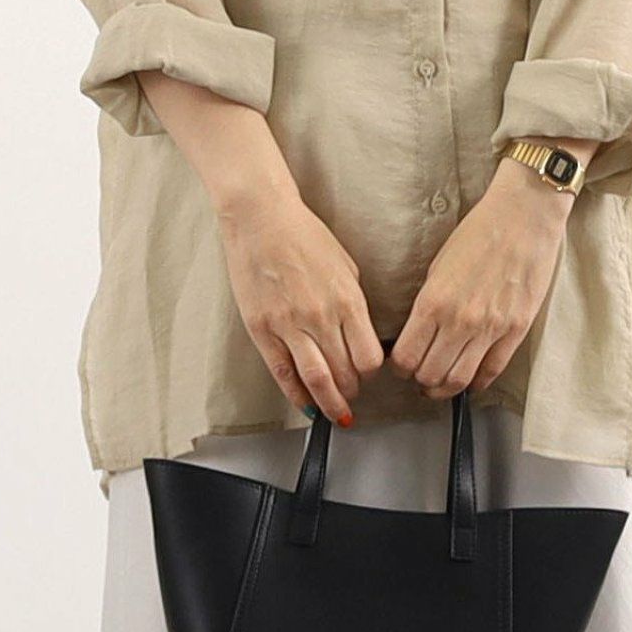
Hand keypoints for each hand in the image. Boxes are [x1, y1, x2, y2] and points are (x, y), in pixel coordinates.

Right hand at [214, 180, 383, 424]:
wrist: (260, 218)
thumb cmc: (303, 235)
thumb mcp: (345, 265)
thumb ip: (354, 302)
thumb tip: (359, 333)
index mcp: (347, 301)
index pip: (369, 356)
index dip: (371, 372)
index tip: (367, 374)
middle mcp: (321, 317)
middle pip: (346, 373)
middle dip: (351, 391)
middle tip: (350, 396)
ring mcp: (290, 326)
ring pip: (317, 380)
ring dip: (328, 402)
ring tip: (334, 412)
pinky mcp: (263, 330)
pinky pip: (283, 373)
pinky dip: (296, 395)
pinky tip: (303, 404)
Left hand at [388, 160, 572, 398]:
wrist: (524, 217)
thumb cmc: (480, 233)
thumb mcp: (439, 266)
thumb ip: (428, 304)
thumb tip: (419, 334)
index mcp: (433, 302)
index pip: (406, 356)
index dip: (400, 368)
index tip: (402, 366)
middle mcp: (459, 321)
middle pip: (430, 374)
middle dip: (420, 380)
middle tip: (420, 377)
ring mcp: (490, 329)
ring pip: (459, 380)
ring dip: (446, 388)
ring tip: (442, 384)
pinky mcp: (515, 331)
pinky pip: (492, 370)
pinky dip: (478, 383)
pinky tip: (471, 380)